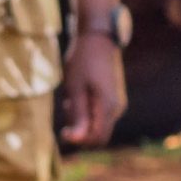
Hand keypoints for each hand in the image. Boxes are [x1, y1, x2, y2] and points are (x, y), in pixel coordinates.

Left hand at [61, 31, 125, 147]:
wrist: (98, 40)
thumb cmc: (83, 61)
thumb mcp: (75, 89)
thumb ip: (78, 115)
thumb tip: (77, 140)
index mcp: (108, 107)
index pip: (97, 139)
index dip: (79, 140)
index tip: (62, 130)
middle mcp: (117, 109)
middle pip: (97, 134)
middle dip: (79, 129)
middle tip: (67, 108)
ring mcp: (117, 104)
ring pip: (96, 124)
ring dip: (80, 118)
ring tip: (71, 97)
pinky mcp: (113, 100)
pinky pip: (98, 115)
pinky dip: (85, 110)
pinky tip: (76, 95)